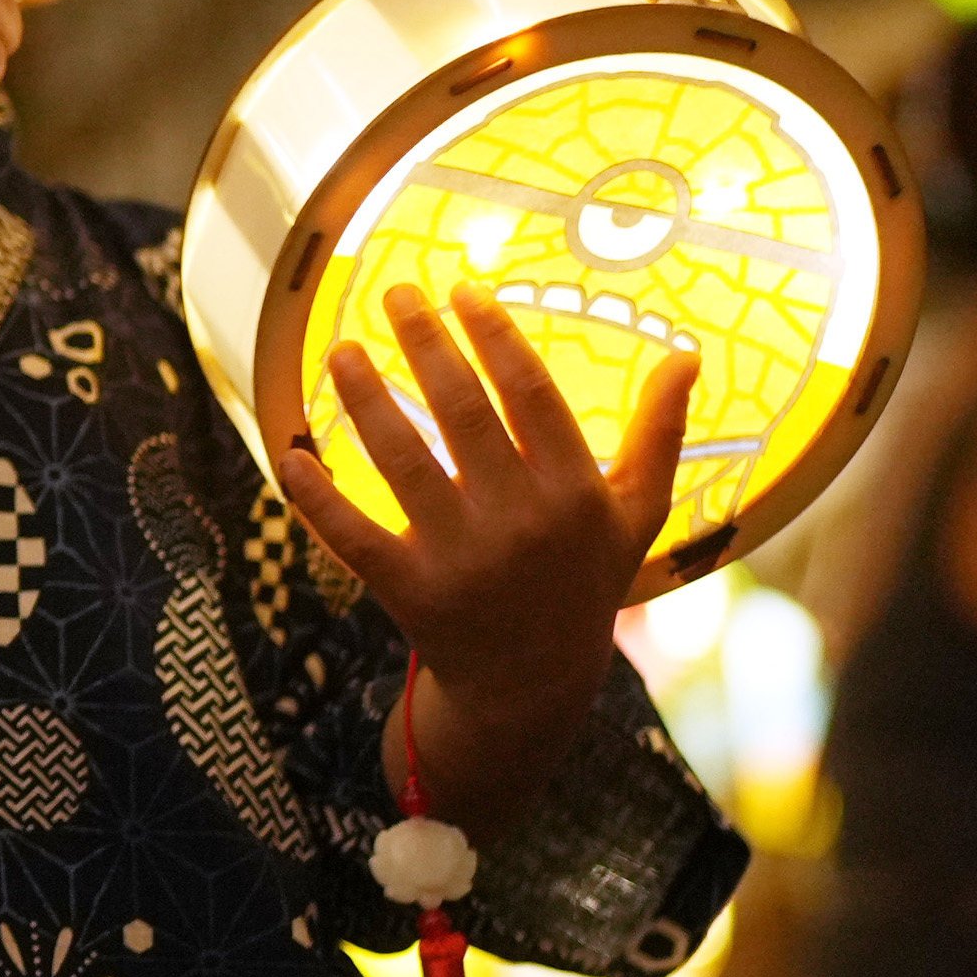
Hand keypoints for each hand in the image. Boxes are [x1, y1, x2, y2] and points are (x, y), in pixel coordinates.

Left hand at [281, 282, 696, 717]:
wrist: (533, 686)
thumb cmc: (583, 581)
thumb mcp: (637, 515)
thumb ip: (661, 435)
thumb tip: (687, 355)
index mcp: (575, 492)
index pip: (531, 391)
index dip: (494, 334)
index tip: (462, 289)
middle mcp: (520, 520)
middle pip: (462, 410)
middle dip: (425, 343)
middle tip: (395, 294)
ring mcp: (462, 557)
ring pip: (400, 459)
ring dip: (364, 397)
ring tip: (340, 349)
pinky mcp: (409, 590)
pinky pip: (352, 533)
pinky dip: (315, 494)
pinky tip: (290, 451)